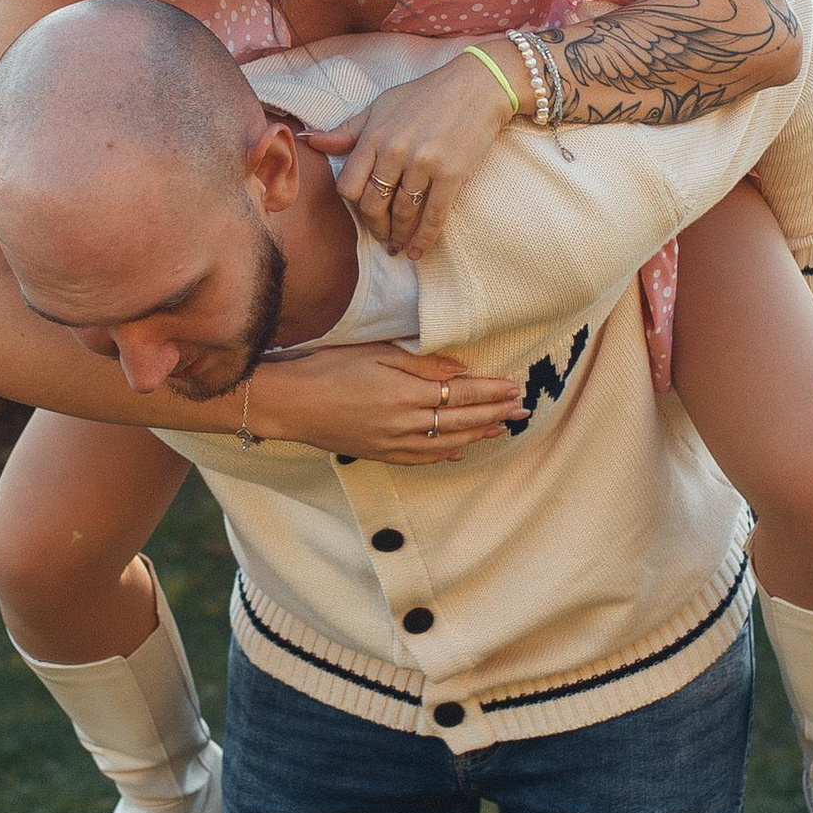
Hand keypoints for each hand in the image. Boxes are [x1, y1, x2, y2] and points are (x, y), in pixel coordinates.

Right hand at [247, 344, 525, 462]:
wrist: (291, 403)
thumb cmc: (329, 368)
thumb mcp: (377, 353)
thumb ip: (421, 363)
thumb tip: (461, 370)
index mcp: (405, 393)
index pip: (460, 392)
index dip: (489, 390)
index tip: (512, 385)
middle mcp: (405, 422)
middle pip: (460, 418)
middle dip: (494, 413)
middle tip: (520, 408)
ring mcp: (393, 443)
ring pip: (447, 441)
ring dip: (477, 434)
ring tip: (501, 427)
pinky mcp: (380, 454)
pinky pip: (422, 458)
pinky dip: (446, 454)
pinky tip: (461, 450)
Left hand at [304, 48, 523, 256]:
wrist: (477, 86)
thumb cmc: (427, 94)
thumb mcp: (381, 105)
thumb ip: (348, 129)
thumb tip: (311, 140)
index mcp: (374, 135)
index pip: (349, 186)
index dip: (354, 205)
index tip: (364, 211)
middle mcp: (394, 151)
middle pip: (373, 205)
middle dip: (376, 226)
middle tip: (383, 236)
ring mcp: (423, 163)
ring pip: (402, 213)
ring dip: (399, 235)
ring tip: (399, 246)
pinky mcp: (451, 173)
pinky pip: (433, 215)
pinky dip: (425, 238)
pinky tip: (418, 251)